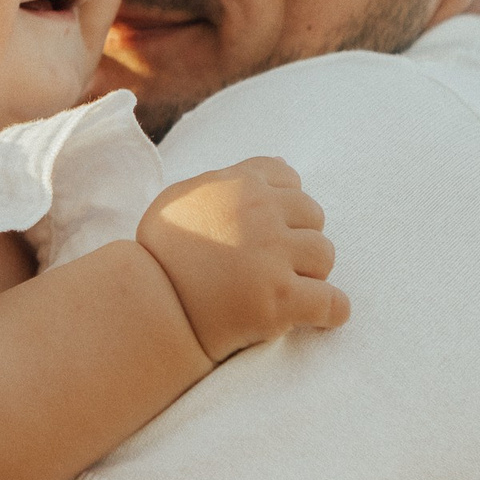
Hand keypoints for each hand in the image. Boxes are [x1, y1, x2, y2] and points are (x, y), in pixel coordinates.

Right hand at [136, 157, 348, 361]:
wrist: (146, 306)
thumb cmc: (161, 254)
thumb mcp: (183, 197)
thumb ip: (232, 179)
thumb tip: (284, 164)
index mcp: (240, 184)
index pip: (290, 179)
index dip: (283, 207)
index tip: (265, 230)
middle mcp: (260, 213)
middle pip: (313, 216)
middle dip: (297, 239)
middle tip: (270, 265)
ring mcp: (273, 256)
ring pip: (325, 255)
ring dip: (310, 272)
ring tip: (280, 288)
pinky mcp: (280, 300)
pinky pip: (332, 302)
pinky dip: (331, 310)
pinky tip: (317, 315)